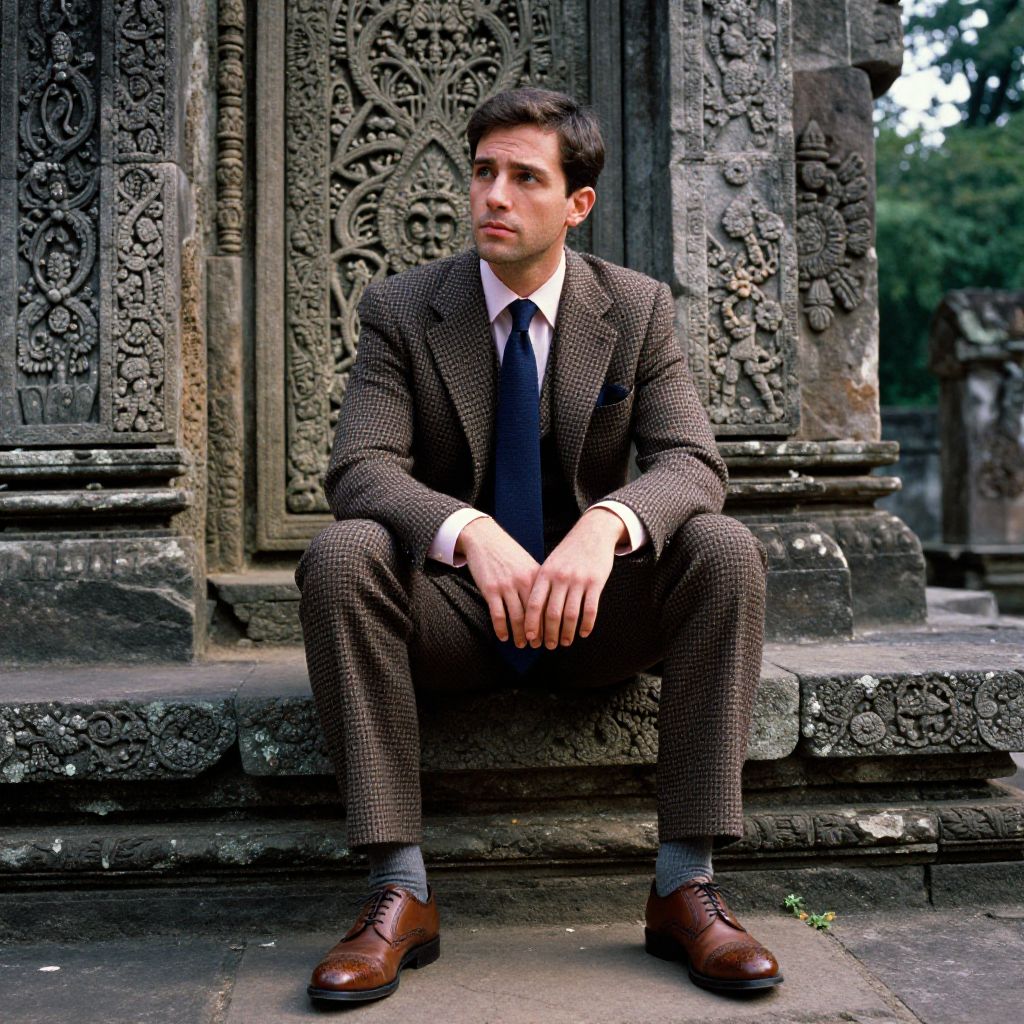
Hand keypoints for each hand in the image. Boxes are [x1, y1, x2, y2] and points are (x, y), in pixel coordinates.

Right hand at [457, 517, 540, 646]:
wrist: (484, 538)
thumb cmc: (508, 553)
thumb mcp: (528, 564)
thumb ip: (538, 583)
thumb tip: (547, 606)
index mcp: (536, 576)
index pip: (547, 605)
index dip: (550, 624)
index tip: (552, 636)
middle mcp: (523, 582)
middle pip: (534, 615)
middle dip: (537, 634)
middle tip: (538, 647)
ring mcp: (506, 586)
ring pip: (517, 618)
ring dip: (520, 635)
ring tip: (521, 645)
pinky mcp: (490, 589)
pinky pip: (498, 614)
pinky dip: (501, 629)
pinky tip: (503, 637)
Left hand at [524, 508, 624, 648]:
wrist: (592, 532)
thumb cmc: (569, 552)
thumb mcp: (550, 564)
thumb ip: (542, 585)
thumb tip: (532, 613)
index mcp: (545, 574)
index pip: (535, 604)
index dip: (531, 624)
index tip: (530, 638)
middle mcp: (560, 578)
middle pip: (552, 614)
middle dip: (549, 634)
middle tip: (549, 646)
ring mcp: (579, 580)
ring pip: (571, 615)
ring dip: (567, 633)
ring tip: (565, 642)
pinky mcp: (596, 582)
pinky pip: (590, 610)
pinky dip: (586, 625)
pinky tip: (583, 633)